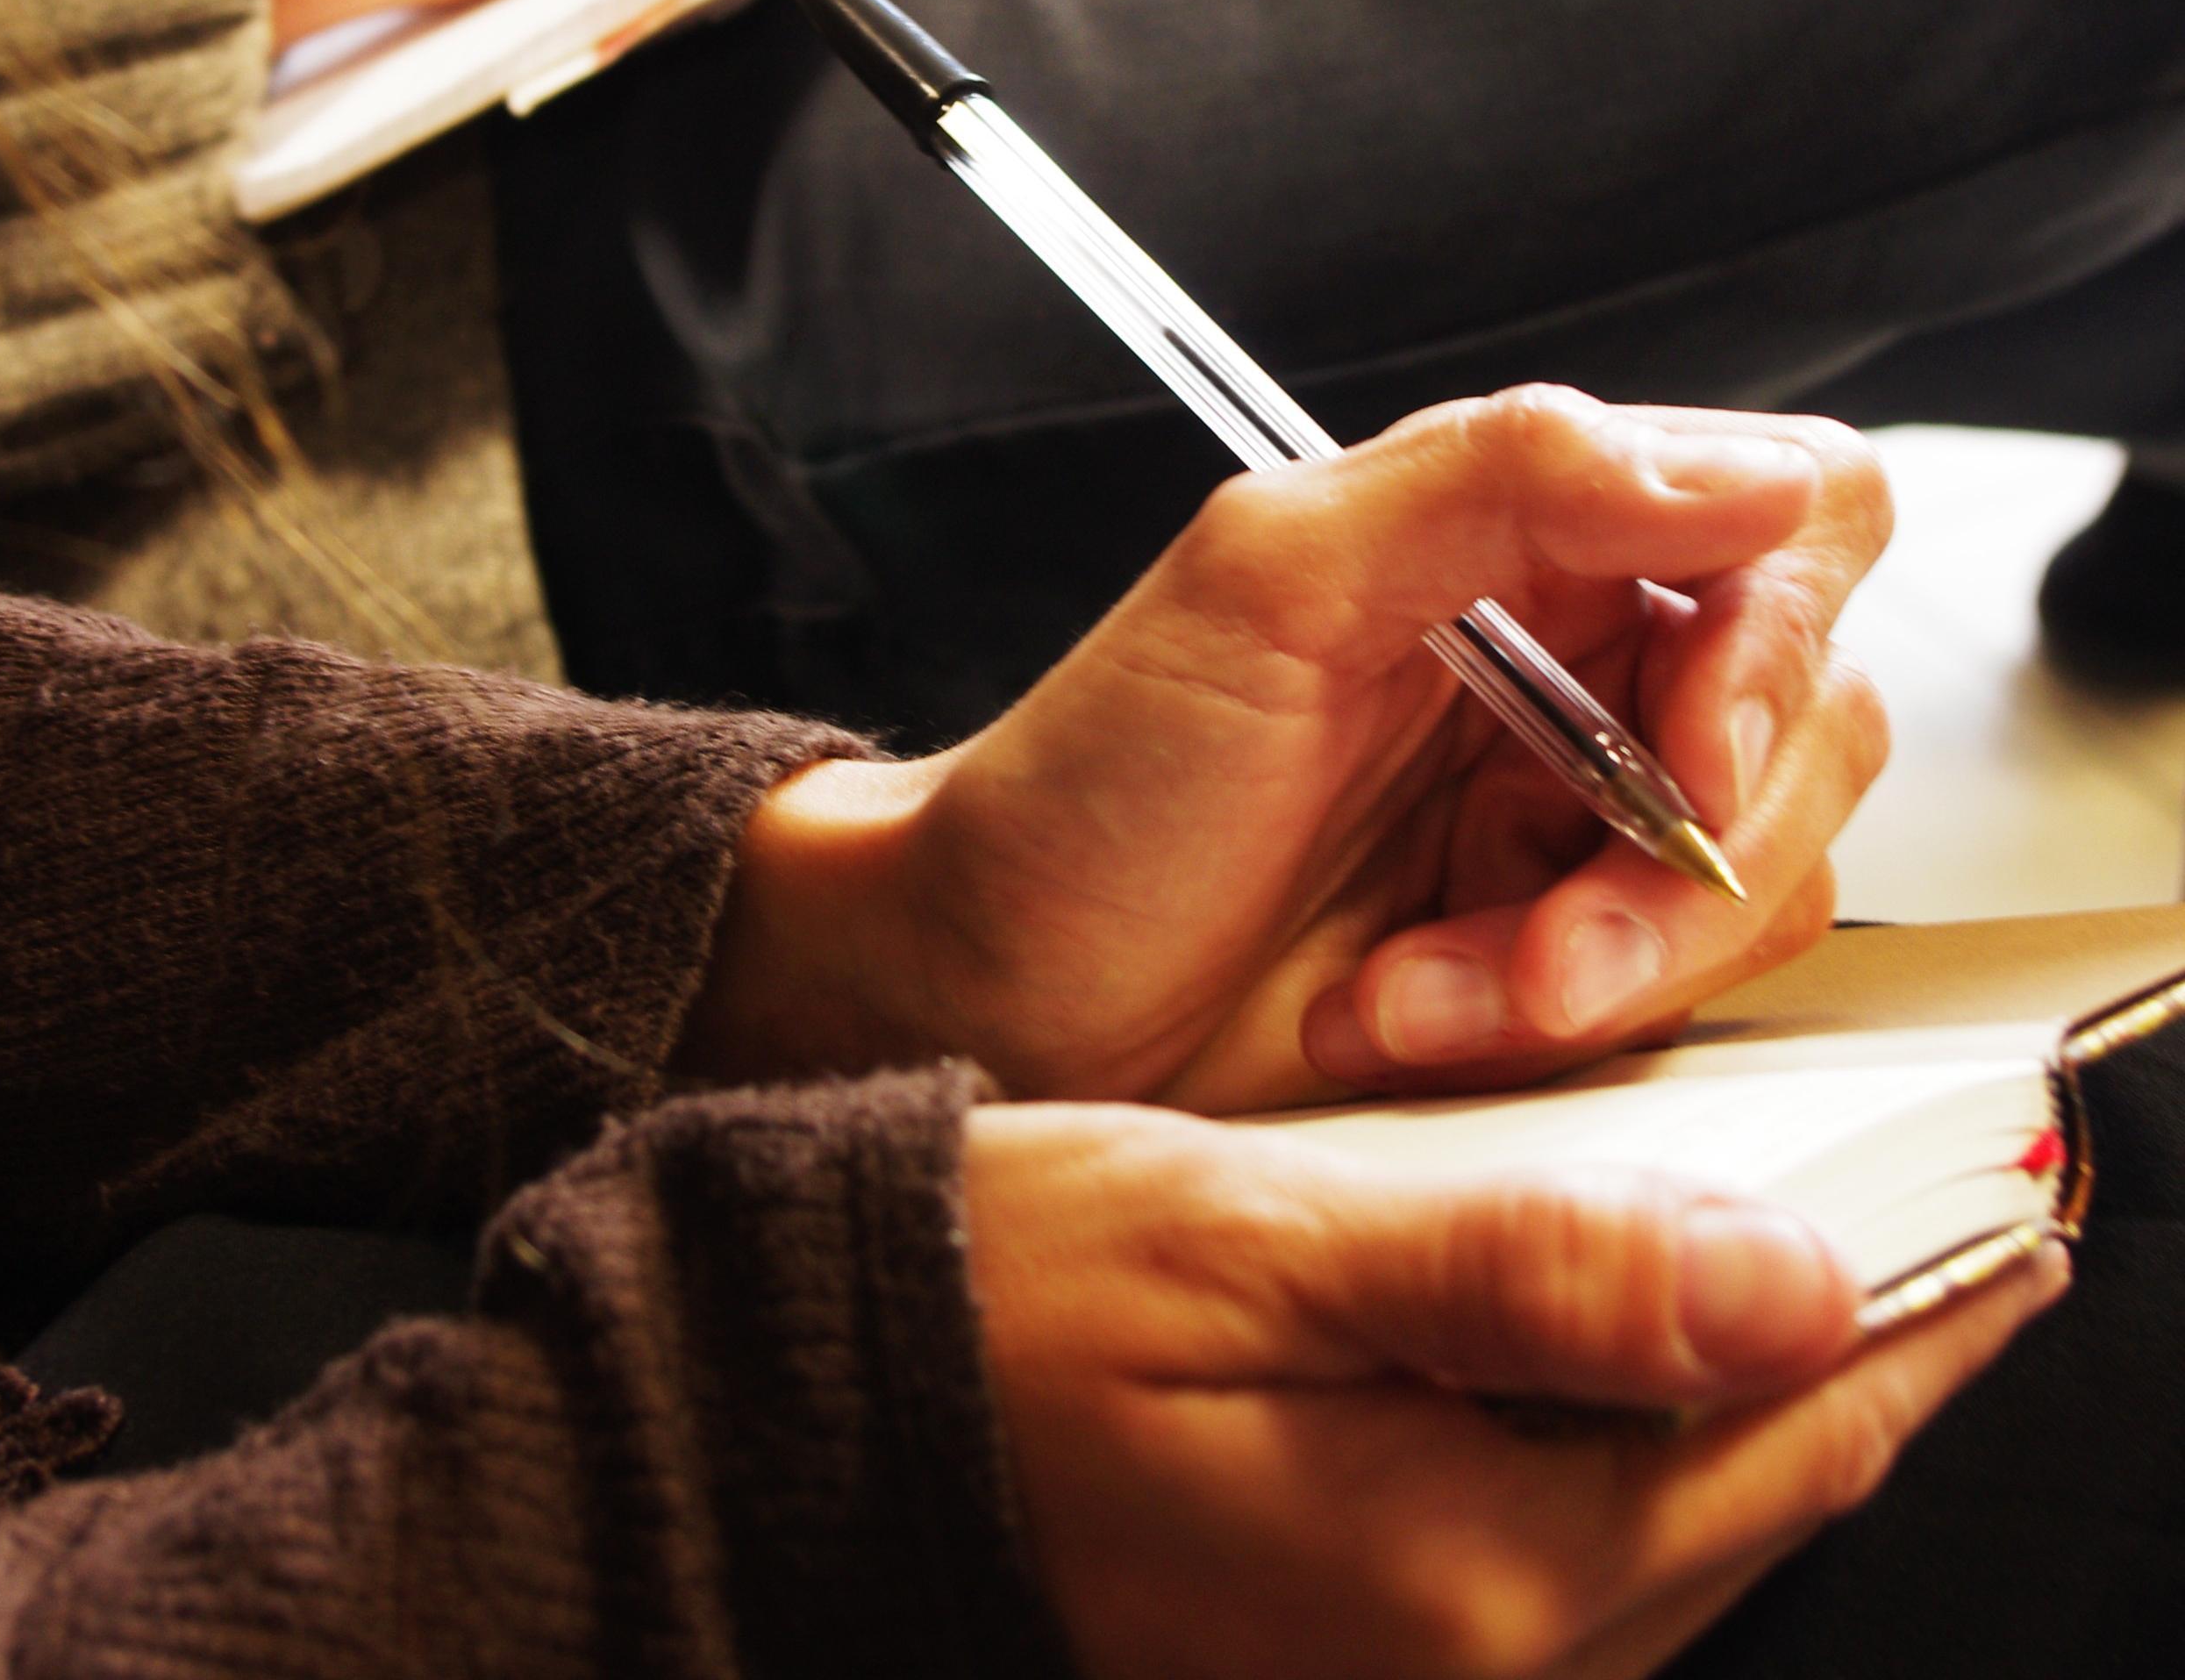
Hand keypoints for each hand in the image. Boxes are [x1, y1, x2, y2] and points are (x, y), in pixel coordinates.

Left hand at [681, 386, 1890, 1110]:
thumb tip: (1746, 469)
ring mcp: (1571, 828)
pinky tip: (1400, 1023)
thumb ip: (1497, 480)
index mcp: (1519, 541)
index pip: (1792, 524)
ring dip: (1598, 968)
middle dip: (1679, 867)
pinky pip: (1676, 1007)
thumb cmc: (1088, 789)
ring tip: (1414, 993)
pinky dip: (1547, 1036)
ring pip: (1758, 890)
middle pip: (1812, 729)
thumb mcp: (1262, 584)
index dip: (1782, 644)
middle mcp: (1571, 672)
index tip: (1690, 761)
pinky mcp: (1560, 967)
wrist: (991, 994)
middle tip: (1535, 945)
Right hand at [967, 1103, 2064, 1679]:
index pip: (1780, 1429)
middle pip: (1750, 1495)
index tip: (2011, 1206)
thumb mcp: (1253, 1240)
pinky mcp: (1365, 1640)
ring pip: (1676, 1527)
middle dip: (1860, 1344)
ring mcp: (1416, 1668)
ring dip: (1754, 1390)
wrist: (829, 1411)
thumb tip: (1778, 1280)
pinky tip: (1624, 1337)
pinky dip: (1641, 1436)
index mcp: (1462, 1564)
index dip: (1922, 1305)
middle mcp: (1468, 1660)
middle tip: (1941, 1211)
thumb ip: (1519, 1275)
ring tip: (1811, 1251)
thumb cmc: (1008, 1302)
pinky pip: (1576, 1547)